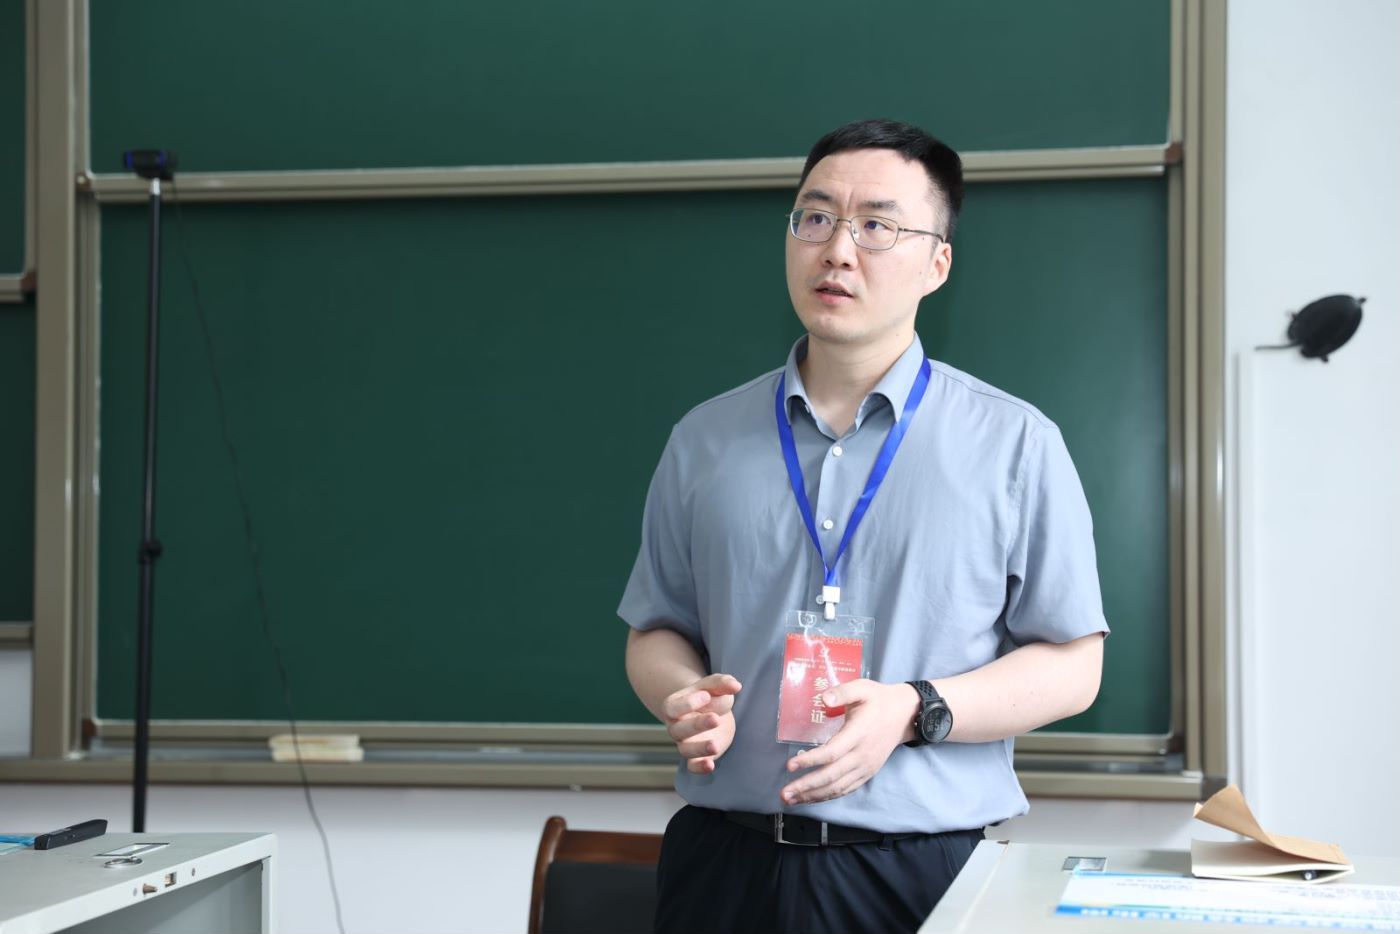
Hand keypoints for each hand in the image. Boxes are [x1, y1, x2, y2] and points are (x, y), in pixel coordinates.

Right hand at [662, 673, 741, 773]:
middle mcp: (676, 727)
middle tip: (715, 719)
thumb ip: (722, 683)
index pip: (672, 707)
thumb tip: (736, 685)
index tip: (706, 695)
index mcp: (674, 707)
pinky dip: (699, 768)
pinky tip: (711, 766)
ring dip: (699, 749)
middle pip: (678, 730)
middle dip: (696, 725)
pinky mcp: (697, 757)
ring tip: (715, 745)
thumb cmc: (710, 696)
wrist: (711, 711)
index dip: (687, 703)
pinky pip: (693, 766)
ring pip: (685, 750)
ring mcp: (685, 743)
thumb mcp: (714, 685)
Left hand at [780, 679, 917, 804]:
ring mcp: (866, 767)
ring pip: (838, 787)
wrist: (905, 715)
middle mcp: (862, 754)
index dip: (811, 761)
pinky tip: (811, 798)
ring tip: (791, 800)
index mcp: (858, 733)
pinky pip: (846, 789)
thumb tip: (823, 698)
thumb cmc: (878, 700)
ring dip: (813, 796)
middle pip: (832, 776)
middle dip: (806, 786)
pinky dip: (828, 796)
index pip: (832, 752)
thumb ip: (842, 692)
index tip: (790, 765)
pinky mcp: (867, 773)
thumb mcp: (862, 688)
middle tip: (784, 793)